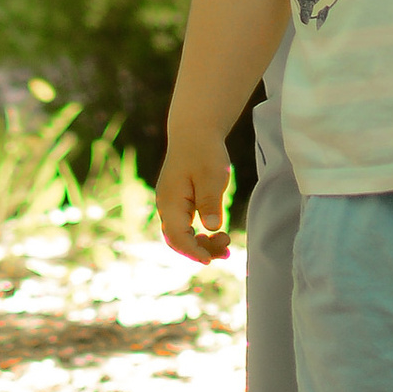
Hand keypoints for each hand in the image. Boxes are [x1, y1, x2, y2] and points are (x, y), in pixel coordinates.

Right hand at [156, 120, 234, 264]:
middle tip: (226, 252)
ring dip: (201, 244)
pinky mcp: (178, 203)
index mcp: (170, 202)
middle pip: (177, 241)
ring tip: (226, 243)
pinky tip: (217, 234)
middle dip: (200, 251)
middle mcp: (166, 206)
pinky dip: (200, 234)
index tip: (211, 260)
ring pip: (181, 235)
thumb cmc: (204, 151)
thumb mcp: (212, 176)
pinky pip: (185, 226)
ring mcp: (171, 205)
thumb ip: (210, 201)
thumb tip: (211, 227)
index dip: (193, 252)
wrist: (194, 131)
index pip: (177, 238)